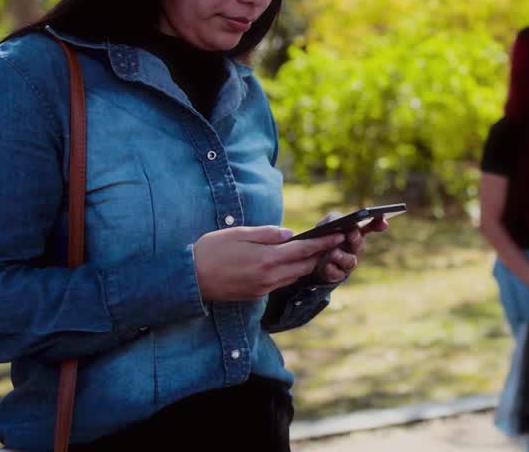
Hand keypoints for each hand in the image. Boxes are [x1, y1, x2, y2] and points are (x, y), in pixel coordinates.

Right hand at [193, 225, 341, 301]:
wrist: (190, 278)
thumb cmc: (211, 250)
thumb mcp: (239, 233)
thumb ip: (267, 234)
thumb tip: (290, 234)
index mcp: (267, 258)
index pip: (304, 250)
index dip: (323, 243)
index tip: (338, 235)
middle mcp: (269, 277)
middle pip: (304, 267)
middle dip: (319, 255)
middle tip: (331, 242)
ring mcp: (262, 289)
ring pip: (293, 277)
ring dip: (306, 266)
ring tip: (315, 253)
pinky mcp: (255, 296)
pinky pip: (280, 284)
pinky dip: (289, 274)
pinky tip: (289, 265)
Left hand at [312, 211, 390, 282]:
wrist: (311, 257)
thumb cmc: (324, 236)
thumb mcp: (327, 224)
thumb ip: (334, 219)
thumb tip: (340, 224)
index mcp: (356, 232)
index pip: (371, 226)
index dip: (378, 224)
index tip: (384, 223)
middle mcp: (355, 248)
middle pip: (361, 245)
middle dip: (357, 240)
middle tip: (351, 235)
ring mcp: (347, 262)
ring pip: (351, 262)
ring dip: (343, 257)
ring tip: (334, 253)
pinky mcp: (338, 275)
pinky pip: (338, 274)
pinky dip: (332, 269)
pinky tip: (327, 265)